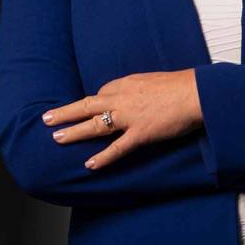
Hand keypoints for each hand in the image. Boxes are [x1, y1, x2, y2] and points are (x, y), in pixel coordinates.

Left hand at [41, 69, 201, 169]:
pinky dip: (103, 157)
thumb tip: (139, 95)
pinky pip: (117, 148)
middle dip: (65, 113)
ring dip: (73, 132)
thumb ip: (142, 88)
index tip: (87, 108)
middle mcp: (123, 99)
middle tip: (46, 119)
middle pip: (87, 105)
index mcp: (127, 83)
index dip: (93, 102)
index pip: (102, 93)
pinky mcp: (140, 133)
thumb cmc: (183, 86)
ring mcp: (129, 117)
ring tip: (56, 138)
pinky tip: (90, 164)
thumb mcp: (156, 80)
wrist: (198, 93)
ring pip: (94, 125)